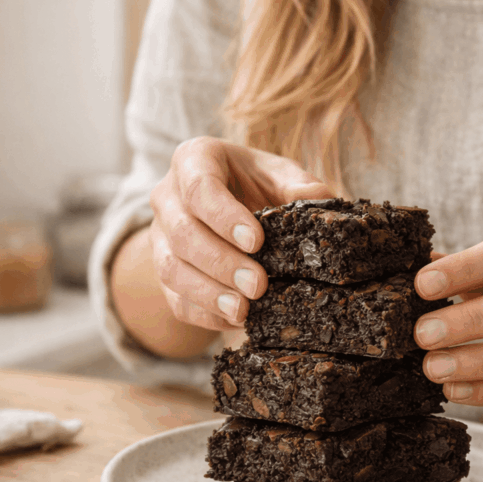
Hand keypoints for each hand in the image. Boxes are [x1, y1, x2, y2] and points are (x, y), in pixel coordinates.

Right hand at [149, 137, 333, 330]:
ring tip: (243, 311)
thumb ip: (299, 185)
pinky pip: (176, 298)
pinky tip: (233, 320)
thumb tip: (322, 200)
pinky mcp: (164, 273)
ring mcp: (160, 237)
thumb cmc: (256, 184)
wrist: (230, 208)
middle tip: (258, 284)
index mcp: (194, 160)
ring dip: (208, 294)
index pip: (199, 187)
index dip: (224, 217)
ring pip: (172, 269)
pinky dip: (204, 314)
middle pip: (182, 233)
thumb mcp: (279, 174)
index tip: (256, 242)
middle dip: (220, 262)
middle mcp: (168, 197)